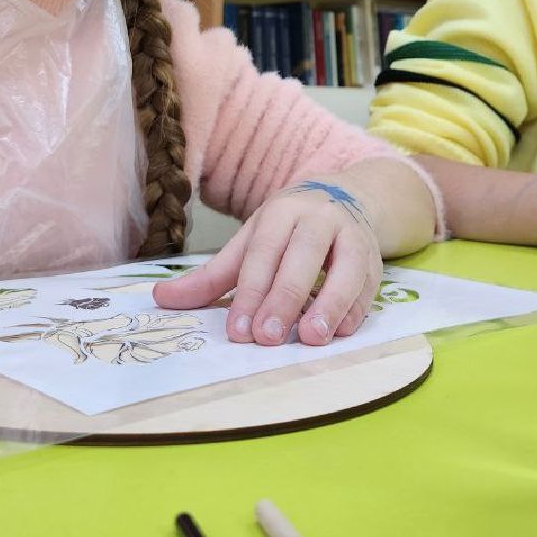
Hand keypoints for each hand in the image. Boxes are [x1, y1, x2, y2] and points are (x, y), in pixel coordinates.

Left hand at [153, 178, 382, 346]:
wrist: (348, 198)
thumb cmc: (289, 229)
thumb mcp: (250, 242)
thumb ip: (212, 275)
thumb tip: (162, 298)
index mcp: (282, 211)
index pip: (263, 252)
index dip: (250, 291)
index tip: (238, 330)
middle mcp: (319, 218)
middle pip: (302, 257)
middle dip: (284, 298)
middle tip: (267, 338)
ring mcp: (352, 236)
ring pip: (345, 268)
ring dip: (330, 305)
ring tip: (311, 338)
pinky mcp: (375, 259)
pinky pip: (368, 285)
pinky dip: (354, 310)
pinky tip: (338, 332)